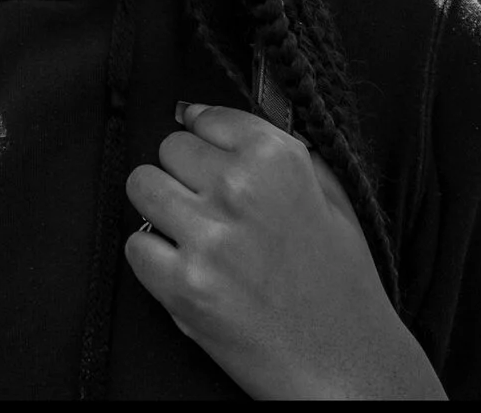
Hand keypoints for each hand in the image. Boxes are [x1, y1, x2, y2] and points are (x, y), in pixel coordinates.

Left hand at [125, 102, 440, 398]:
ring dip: (161, 207)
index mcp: (277, 160)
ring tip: (192, 233)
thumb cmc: (342, 284)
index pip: (206, 117)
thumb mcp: (331, 196)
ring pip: (141, 186)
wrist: (346, 365)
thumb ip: (277, 149)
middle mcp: (238, 191)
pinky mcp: (182, 287)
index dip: (207, 140)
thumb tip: (204, 115)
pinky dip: (153, 257)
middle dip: (185, 174)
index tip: (210, 155)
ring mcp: (207, 239)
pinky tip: (188, 270)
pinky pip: (134, 245)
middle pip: (169, 148)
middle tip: (210, 207)